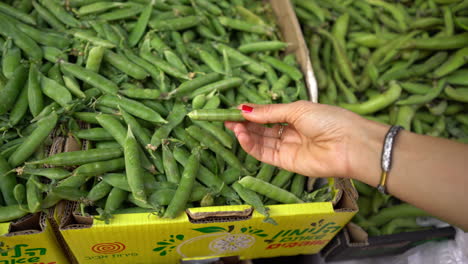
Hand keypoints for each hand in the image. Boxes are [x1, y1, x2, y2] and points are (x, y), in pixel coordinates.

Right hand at [225, 101, 386, 178]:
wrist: (349, 145)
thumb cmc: (328, 120)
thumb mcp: (297, 109)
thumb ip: (269, 112)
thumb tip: (244, 109)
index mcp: (296, 116)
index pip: (268, 114)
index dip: (251, 112)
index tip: (233, 109)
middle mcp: (290, 132)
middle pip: (262, 129)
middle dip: (244, 123)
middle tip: (225, 118)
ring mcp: (288, 148)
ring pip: (261, 141)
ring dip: (245, 134)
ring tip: (231, 127)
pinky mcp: (286, 163)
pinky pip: (265, 154)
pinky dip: (251, 146)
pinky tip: (241, 137)